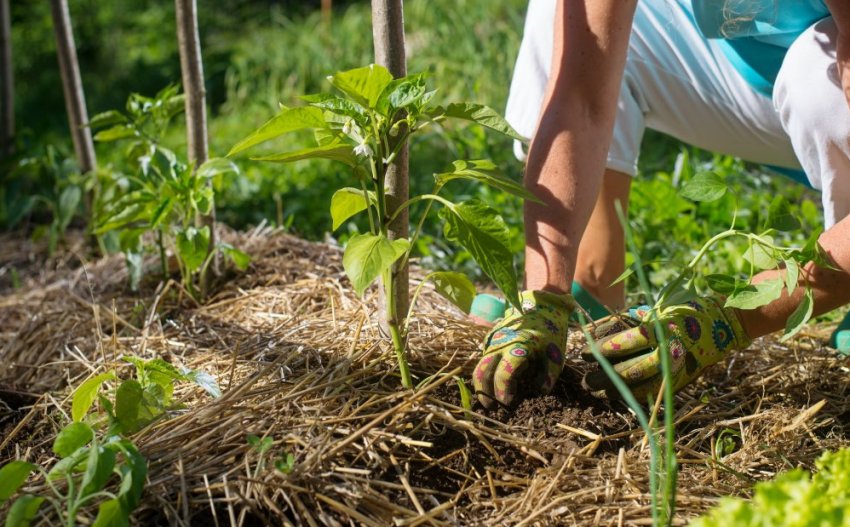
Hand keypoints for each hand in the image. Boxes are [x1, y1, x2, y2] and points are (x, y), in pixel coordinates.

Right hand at [473, 290, 573, 407]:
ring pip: (479, 365)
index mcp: (517, 347)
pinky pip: (484, 358)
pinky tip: (494, 380)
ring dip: (482, 383)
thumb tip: (540, 392)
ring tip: (490, 397)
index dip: (503, 392)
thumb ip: (549, 374)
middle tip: (490, 406)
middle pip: (481, 372)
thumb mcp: (556, 352)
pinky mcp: (490, 338)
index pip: (503, 374)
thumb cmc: (550, 330)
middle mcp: (500, 344)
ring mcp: (492, 340)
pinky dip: (486, 371)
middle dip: (483, 392)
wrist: (539, 304)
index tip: (508, 403)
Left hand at [581, 297, 750, 400]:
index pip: (624, 343)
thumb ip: (628, 323)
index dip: (601, 348)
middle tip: (585, 379)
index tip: (583, 350)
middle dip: (603, 376)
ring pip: (638, 385)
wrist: (723, 324)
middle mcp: (667, 352)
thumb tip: (594, 333)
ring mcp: (675, 370)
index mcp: (660, 330)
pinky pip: (652, 393)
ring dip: (614, 390)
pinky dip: (633, 396)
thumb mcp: (655, 312)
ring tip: (596, 390)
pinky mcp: (680, 381)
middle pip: (628, 370)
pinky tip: (618, 397)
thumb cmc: (683, 313)